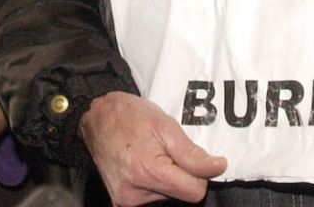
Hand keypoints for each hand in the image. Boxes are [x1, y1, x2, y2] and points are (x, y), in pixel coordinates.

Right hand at [79, 92, 226, 205]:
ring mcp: (125, 200)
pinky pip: (151, 198)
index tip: (197, 160)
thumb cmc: (129, 117)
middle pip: (181, 194)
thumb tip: (217, 167)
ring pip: (168, 196)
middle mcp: (134, 193)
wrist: (96, 118)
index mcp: (148, 171)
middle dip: (182, 174)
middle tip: (167, 151)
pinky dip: (154, 184)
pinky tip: (145, 166)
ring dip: (167, 177)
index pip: (194, 191)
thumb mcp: (165, 125)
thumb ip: (191, 152)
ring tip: (153, 155)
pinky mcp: (119, 202)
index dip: (201, 174)